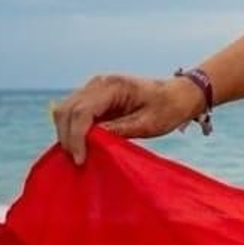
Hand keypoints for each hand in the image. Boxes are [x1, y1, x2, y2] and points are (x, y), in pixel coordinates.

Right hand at [52, 74, 206, 164]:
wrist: (179, 95)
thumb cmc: (169, 108)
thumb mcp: (149, 123)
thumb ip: (120, 130)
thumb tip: (92, 141)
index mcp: (114, 86)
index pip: (82, 111)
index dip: (76, 137)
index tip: (80, 159)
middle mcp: (98, 83)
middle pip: (67, 110)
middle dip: (68, 137)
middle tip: (79, 161)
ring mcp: (93, 89)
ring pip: (65, 111)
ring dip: (66, 134)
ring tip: (79, 156)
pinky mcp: (93, 99)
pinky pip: (73, 114)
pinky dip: (72, 130)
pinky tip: (81, 146)